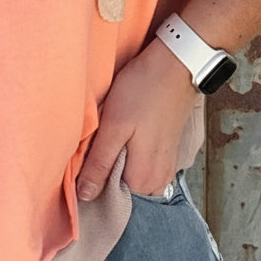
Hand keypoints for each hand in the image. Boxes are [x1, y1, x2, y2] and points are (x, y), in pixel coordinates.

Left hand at [77, 36, 198, 199]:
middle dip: (104, 165)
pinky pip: (140, 161)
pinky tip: (125, 128)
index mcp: (144, 180)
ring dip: (115, 156)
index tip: (85, 155)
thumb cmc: (143, 90)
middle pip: (119, 185)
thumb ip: (99, 163)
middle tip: (99, 136)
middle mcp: (158, 180)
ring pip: (129, 171)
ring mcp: (165, 166)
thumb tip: (84, 196)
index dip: (91, 177)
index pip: (107, 195)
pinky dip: (128, 149)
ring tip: (112, 130)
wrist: (176, 64)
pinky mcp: (166, 151)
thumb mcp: (114, 125)